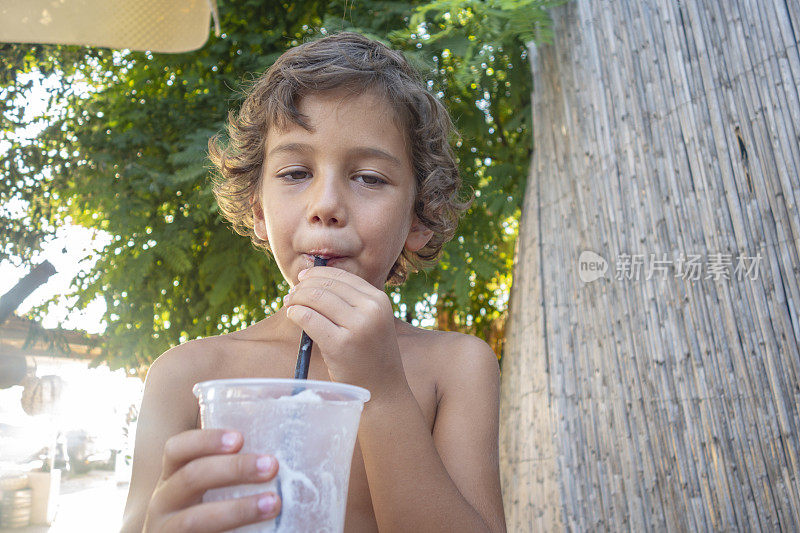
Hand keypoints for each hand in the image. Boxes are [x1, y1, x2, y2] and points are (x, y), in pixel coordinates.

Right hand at [143, 429, 280, 532]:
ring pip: (195, 519)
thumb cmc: (206, 514)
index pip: (177, 449)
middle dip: (234, 469)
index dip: (206, 440)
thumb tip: (274, 454)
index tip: (240, 438)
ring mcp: (168, 530)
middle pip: (191, 478)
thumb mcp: (205, 489)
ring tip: (273, 503)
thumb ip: (229, 471)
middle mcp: (163, 502)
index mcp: (171, 478)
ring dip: (238, 509)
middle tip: (272, 465)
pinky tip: (260, 531)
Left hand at [283, 266, 407, 395]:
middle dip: (303, 286)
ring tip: (289, 304)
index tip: (302, 278)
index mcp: (379, 300)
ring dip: (296, 298)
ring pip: (316, 298)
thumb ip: (351, 302)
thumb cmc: (371, 356)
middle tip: (291, 294)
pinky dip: (295, 313)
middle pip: (327, 285)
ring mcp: (357, 326)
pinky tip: (292, 316)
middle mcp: (371, 309)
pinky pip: (308, 318)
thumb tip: (313, 281)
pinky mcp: (341, 344)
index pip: (342, 276)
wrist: (383, 390)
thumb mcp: (371, 322)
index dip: (317, 273)